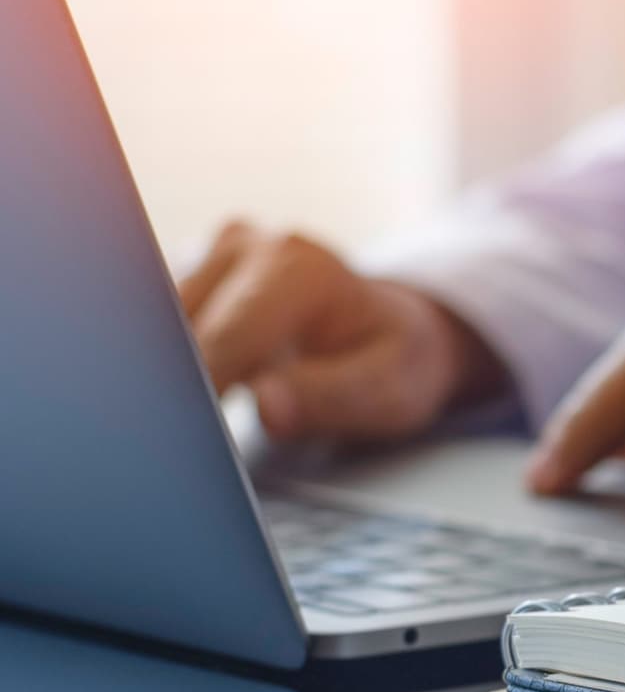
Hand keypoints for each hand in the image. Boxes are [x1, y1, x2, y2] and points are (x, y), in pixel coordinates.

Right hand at [178, 222, 505, 440]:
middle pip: (180, 326)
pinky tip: (185, 398)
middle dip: (175, 387)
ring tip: (188, 425)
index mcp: (302, 269)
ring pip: (159, 325)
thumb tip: (268, 405)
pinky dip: (167, 364)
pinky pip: (159, 322)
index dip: (200, 394)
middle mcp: (254, 247)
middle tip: (181, 445)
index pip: (225, 338)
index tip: (186, 443)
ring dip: (166, 376)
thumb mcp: (390, 390)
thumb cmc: (396, 361)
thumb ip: (331, 398)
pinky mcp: (198, 272)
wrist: (397, 330)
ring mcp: (220, 253)